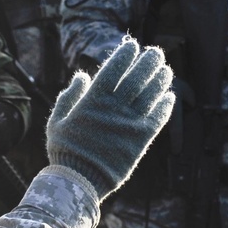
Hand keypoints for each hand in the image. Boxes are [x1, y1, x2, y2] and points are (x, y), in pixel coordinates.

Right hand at [46, 38, 174, 199]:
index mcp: (93, 101)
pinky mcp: (141, 140)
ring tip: (166, 69)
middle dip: (149, 62)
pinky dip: (165, 106)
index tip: (133, 45)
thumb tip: (82, 75)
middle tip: (156, 53)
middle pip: (137, 78)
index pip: (113, 69)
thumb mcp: (57, 121)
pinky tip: (170, 96)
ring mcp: (130, 123)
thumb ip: (69, 96)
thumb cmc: (65, 151)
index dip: (125, 55)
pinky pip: (158, 118)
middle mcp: (114, 108)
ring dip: (160, 80)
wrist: (79, 182)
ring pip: (151, 94)